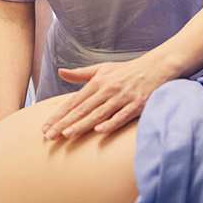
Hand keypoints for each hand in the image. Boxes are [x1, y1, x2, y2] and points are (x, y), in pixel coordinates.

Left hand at [42, 58, 169, 139]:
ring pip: (99, 113)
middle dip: (65, 123)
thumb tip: (61, 71)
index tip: (45, 127)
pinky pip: (122, 116)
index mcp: (98, 82)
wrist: (157, 66)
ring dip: (82, 124)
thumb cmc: (128, 70)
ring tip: (67, 134)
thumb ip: (81, 73)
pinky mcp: (137, 104)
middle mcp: (108, 89)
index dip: (59, 114)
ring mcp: (122, 97)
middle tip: (49, 136)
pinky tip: (99, 130)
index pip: (74, 101)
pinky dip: (111, 122)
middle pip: (83, 109)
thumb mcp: (103, 69)